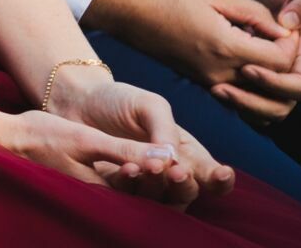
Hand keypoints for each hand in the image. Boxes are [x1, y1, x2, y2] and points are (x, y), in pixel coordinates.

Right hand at [0, 108, 184, 202]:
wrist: (8, 138)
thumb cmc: (43, 137)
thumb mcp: (86, 139)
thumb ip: (125, 150)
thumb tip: (165, 156)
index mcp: (101, 194)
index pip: (147, 197)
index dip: (168, 182)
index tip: (182, 166)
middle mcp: (100, 201)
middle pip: (144, 200)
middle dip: (164, 184)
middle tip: (181, 167)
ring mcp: (95, 195)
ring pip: (135, 194)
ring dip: (152, 179)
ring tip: (170, 164)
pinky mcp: (91, 186)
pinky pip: (122, 187)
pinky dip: (136, 176)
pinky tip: (146, 162)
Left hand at [42, 73, 234, 204]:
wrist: (78, 102)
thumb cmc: (119, 100)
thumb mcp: (149, 105)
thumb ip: (165, 129)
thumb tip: (175, 158)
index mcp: (185, 153)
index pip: (211, 176)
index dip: (221, 179)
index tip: (221, 173)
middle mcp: (168, 175)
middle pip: (188, 191)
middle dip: (186, 184)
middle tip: (176, 171)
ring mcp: (143, 185)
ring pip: (161, 200)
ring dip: (158, 186)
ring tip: (149, 166)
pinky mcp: (117, 190)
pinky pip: (128, 196)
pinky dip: (130, 185)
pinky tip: (127, 169)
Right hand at [84, 0, 295, 88]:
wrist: (130, 11)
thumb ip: (255, 14)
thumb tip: (284, 31)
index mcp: (226, 48)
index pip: (281, 62)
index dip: (289, 44)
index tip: (282, 25)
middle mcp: (219, 73)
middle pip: (272, 79)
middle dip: (280, 57)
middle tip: (273, 32)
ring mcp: (209, 81)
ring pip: (256, 88)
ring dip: (265, 68)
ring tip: (256, 39)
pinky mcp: (201, 82)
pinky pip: (237, 87)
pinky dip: (247, 73)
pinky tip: (239, 47)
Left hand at [221, 0, 300, 122]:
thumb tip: (289, 25)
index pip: (300, 85)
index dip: (276, 82)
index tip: (247, 67)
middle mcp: (291, 73)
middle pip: (280, 107)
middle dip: (253, 101)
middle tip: (222, 88)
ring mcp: (273, 78)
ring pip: (264, 112)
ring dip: (242, 106)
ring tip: (216, 91)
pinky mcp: (254, 78)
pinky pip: (249, 104)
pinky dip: (235, 103)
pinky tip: (213, 88)